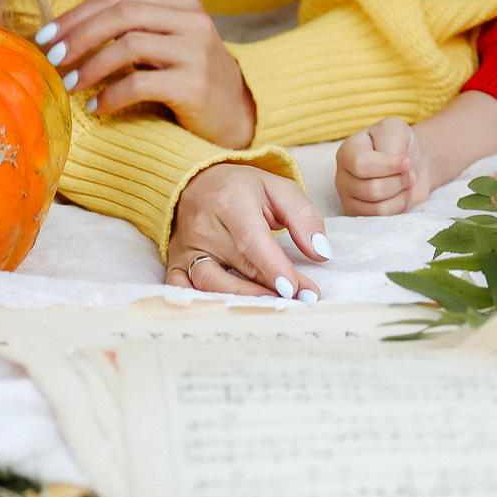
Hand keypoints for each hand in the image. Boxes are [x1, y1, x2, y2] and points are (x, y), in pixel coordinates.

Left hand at [38, 0, 256, 147]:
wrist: (236, 114)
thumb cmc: (186, 75)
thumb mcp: (164, 40)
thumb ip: (129, 26)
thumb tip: (63, 30)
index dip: (76, 14)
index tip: (46, 36)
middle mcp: (193, 19)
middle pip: (122, 14)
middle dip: (79, 35)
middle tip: (53, 58)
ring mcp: (197, 51)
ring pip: (129, 45)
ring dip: (91, 66)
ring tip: (70, 85)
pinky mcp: (196, 84)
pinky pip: (140, 83)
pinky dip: (110, 95)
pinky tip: (96, 107)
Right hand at [165, 162, 331, 300]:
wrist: (196, 183)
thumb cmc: (243, 189)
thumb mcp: (279, 190)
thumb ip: (304, 218)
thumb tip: (321, 253)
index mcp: (230, 200)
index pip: (252, 240)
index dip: (273, 268)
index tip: (295, 289)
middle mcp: (204, 225)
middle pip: (239, 266)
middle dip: (272, 289)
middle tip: (301, 301)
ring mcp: (187, 248)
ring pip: (210, 282)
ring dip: (243, 300)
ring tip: (274, 308)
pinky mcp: (175, 264)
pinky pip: (183, 291)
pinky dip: (203, 305)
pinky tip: (230, 313)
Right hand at [336, 117, 432, 215]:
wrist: (409, 164)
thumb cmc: (399, 144)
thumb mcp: (395, 129)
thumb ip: (391, 141)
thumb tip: (393, 164)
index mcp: (347, 152)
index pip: (361, 165)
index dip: (388, 166)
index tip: (407, 161)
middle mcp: (343, 176)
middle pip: (372, 189)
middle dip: (399, 181)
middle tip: (410, 172)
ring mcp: (348, 199)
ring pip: (378, 207)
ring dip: (401, 194)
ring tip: (407, 182)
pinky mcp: (359, 215)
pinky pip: (382, 218)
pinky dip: (400, 205)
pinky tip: (402, 194)